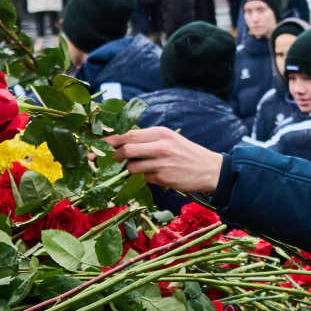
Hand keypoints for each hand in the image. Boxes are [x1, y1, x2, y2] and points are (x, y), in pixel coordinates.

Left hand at [104, 127, 223, 192]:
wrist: (210, 169)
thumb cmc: (188, 153)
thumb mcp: (170, 139)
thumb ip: (148, 140)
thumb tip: (122, 142)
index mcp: (161, 132)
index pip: (129, 134)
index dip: (111, 140)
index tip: (99, 144)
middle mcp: (160, 145)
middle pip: (126, 149)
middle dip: (114, 156)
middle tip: (113, 160)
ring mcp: (161, 162)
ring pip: (132, 167)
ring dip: (132, 169)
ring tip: (145, 167)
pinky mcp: (163, 178)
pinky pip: (145, 178)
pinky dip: (147, 178)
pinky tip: (160, 175)